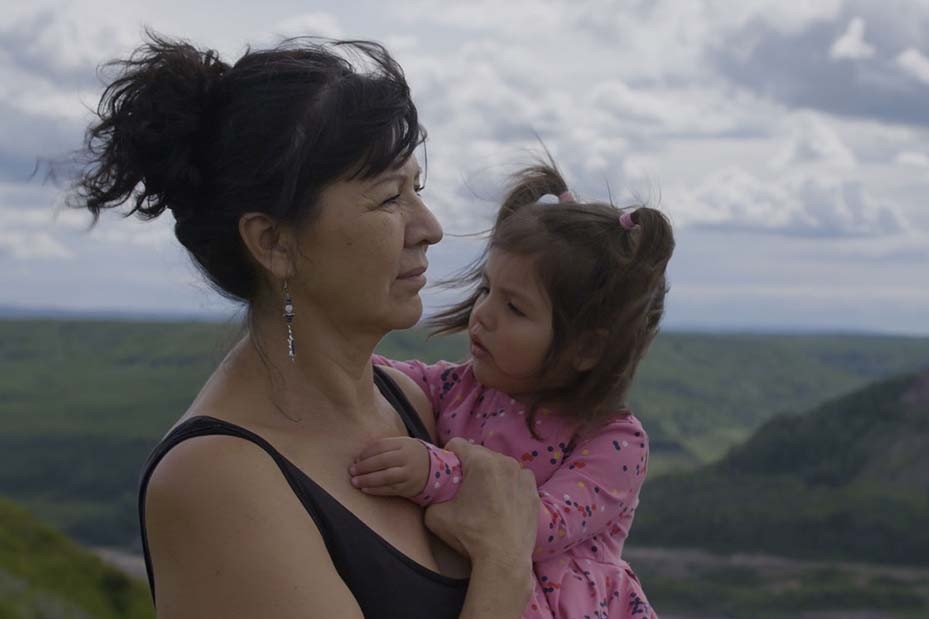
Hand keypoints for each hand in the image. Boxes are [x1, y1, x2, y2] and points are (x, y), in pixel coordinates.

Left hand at [349, 437, 429, 497]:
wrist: (434, 469)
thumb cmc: (410, 455)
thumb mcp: (402, 444)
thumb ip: (384, 447)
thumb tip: (360, 458)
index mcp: (404, 444)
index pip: (381, 446)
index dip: (366, 453)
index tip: (356, 459)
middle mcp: (407, 458)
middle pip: (382, 461)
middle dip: (364, 467)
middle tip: (352, 471)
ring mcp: (408, 474)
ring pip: (385, 477)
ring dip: (367, 480)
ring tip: (355, 481)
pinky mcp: (408, 488)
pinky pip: (389, 489)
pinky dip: (376, 490)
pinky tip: (365, 489)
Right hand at [423, 438, 538, 568]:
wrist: (503, 559)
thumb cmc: (470, 535)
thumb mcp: (435, 515)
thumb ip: (433, 496)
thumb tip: (433, 491)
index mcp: (481, 462)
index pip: (457, 443)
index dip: (448, 457)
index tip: (448, 474)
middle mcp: (504, 462)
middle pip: (480, 454)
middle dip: (470, 466)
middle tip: (465, 489)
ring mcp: (523, 475)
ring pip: (499, 465)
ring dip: (491, 475)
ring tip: (485, 498)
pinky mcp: (534, 490)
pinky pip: (516, 478)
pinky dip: (508, 485)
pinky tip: (502, 505)